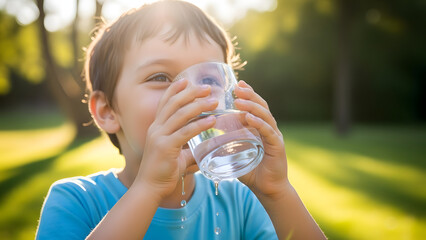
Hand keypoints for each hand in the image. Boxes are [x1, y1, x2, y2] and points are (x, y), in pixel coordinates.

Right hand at [135, 79, 216, 200]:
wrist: (150, 187)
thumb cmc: (163, 172)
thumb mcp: (176, 156)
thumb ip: (188, 150)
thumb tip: (205, 151)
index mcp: (156, 127)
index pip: (165, 103)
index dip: (174, 90)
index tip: (186, 80)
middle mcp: (156, 128)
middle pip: (174, 104)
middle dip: (191, 93)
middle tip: (207, 88)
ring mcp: (160, 137)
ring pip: (180, 115)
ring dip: (199, 106)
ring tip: (214, 101)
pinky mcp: (166, 147)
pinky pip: (185, 132)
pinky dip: (200, 125)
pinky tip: (212, 120)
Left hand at [234, 80, 289, 198]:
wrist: (267, 189)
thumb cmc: (250, 171)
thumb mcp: (234, 153)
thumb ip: (224, 144)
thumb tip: (203, 138)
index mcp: (261, 127)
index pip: (255, 105)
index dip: (248, 93)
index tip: (236, 83)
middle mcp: (269, 128)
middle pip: (261, 106)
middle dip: (249, 94)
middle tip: (237, 87)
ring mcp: (274, 136)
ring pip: (265, 116)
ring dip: (252, 106)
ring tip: (239, 100)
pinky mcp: (277, 147)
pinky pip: (268, 132)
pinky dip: (258, 123)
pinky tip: (248, 117)